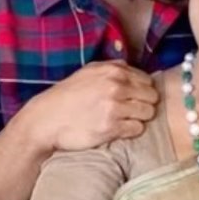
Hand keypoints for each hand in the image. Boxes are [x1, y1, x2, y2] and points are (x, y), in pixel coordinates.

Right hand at [24, 63, 158, 151]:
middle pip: (152, 97)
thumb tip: (134, 71)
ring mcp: (114, 106)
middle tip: (131, 112)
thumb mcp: (89, 72)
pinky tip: (118, 129)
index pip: (147, 80)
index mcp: (113, 70)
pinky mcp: (111, 127)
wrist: (47, 119)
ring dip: (139, 118)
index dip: (143, 91)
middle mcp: (116, 85)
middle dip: (144, 105)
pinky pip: (137, 129)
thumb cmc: (68, 97)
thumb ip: (113, 69)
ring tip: (124, 120)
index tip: (133, 98)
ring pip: (148, 113)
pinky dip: (131, 130)